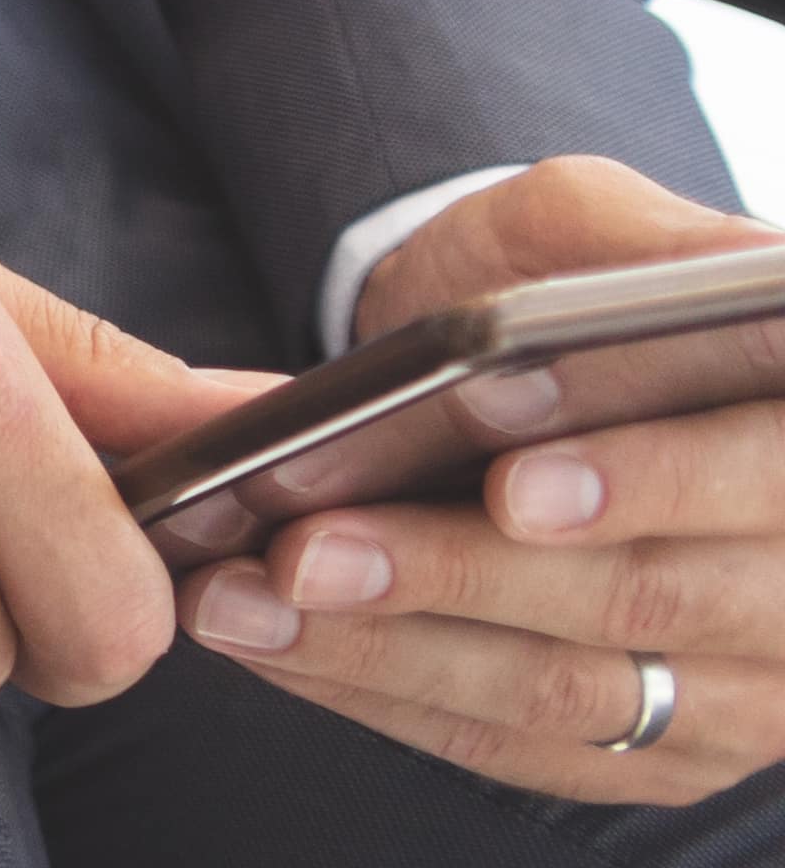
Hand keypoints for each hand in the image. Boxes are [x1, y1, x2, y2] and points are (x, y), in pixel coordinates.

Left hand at [179, 155, 784, 798]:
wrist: (537, 366)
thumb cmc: (563, 282)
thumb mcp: (589, 225)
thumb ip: (611, 256)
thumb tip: (609, 319)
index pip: (759, 474)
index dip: (644, 486)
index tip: (507, 489)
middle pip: (654, 602)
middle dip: (464, 579)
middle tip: (305, 553)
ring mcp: (758, 687)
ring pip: (578, 693)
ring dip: (395, 652)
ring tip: (243, 600)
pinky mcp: (670, 752)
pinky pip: (526, 749)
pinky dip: (388, 697)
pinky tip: (276, 645)